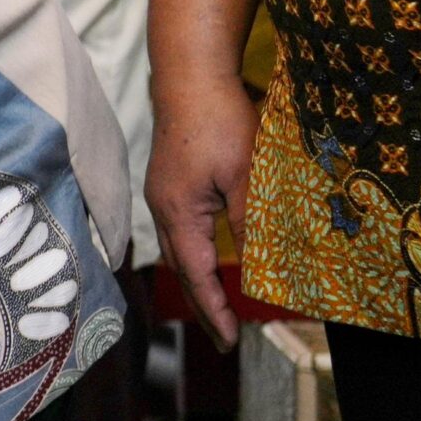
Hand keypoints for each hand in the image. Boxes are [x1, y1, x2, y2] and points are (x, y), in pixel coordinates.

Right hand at [147, 71, 258, 349]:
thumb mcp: (244, 177)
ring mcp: (162, 194)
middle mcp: (163, 209)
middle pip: (181, 268)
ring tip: (217, 303)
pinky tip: (206, 255)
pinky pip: (179, 230)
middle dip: (201, 303)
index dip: (213, 310)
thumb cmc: (218, 123)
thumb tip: (258, 266)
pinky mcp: (168, 182)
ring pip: (178, 249)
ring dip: (196, 279)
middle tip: (224, 334)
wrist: (189, 79)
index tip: (227, 341)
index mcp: (179, 214)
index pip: (197, 275)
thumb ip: (249, 223)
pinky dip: (193, 254)